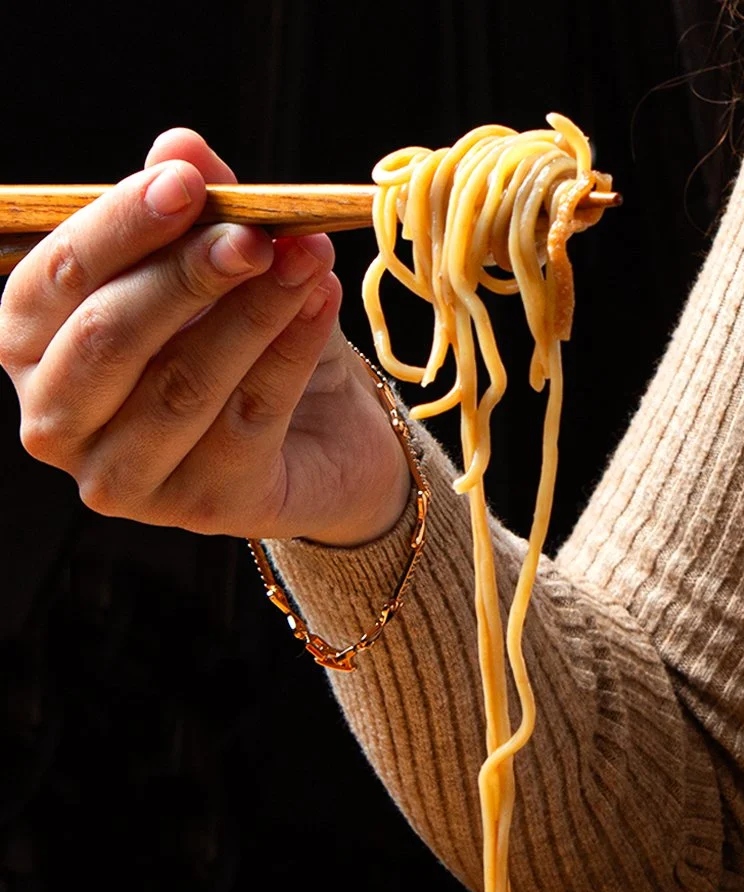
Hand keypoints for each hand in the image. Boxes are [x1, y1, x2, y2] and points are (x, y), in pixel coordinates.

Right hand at [0, 129, 409, 546]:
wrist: (324, 434)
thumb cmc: (248, 341)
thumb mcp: (221, 266)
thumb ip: (194, 212)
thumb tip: (178, 145)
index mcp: (33, 346)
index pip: (52, 280)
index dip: (119, 226)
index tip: (188, 184)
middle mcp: (57, 421)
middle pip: (108, 339)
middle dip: (186, 275)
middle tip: (254, 234)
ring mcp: (124, 476)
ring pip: (182, 384)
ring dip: (251, 313)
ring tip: (306, 259)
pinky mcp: (200, 507)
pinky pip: (247, 419)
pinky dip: (289, 353)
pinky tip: (319, 303)